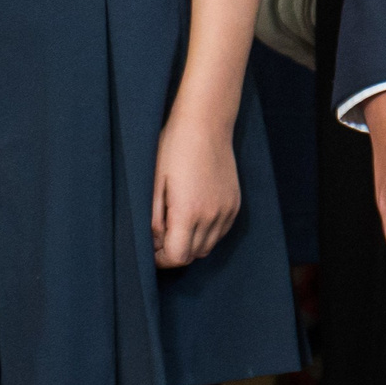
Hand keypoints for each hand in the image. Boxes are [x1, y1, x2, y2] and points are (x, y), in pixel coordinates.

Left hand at [152, 104, 241, 268]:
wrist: (206, 125)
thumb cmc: (173, 150)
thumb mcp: (153, 186)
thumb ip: (153, 221)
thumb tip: (154, 243)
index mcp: (188, 212)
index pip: (178, 257)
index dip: (160, 259)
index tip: (150, 249)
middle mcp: (212, 215)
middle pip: (193, 255)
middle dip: (174, 253)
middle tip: (159, 238)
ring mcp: (227, 209)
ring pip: (209, 246)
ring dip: (191, 244)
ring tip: (176, 226)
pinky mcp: (235, 202)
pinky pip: (221, 231)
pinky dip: (206, 233)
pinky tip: (193, 217)